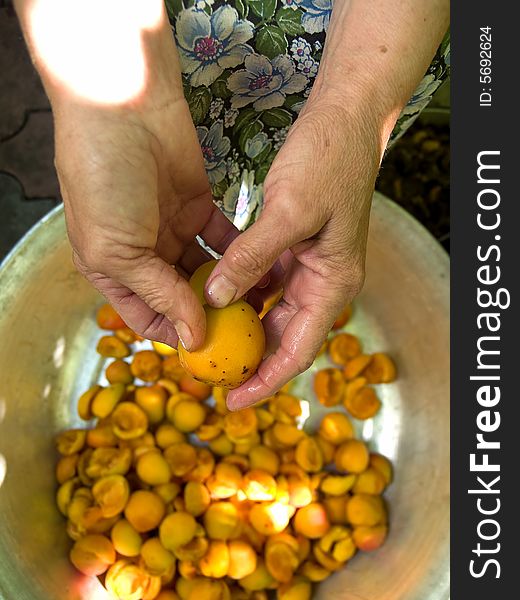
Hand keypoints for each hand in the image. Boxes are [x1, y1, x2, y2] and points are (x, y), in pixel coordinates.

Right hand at [53, 91, 237, 350]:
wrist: (124, 107)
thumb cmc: (103, 179)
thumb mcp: (118, 249)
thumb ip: (160, 293)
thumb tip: (192, 336)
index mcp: (115, 269)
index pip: (149, 318)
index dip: (177, 336)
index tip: (212, 351)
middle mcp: (144, 254)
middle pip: (183, 297)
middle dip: (211, 314)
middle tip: (245, 331)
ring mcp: (173, 229)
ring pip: (207, 270)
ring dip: (230, 287)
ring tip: (259, 305)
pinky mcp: (199, 205)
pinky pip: (224, 239)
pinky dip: (240, 254)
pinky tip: (262, 270)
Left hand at [205, 99, 381, 408]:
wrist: (345, 118)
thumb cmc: (328, 162)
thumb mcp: (289, 213)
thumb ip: (251, 258)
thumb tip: (213, 297)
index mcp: (333, 284)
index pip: (297, 349)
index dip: (266, 380)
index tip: (233, 401)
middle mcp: (323, 282)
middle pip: (283, 336)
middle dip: (249, 358)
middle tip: (209, 374)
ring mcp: (309, 265)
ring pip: (270, 310)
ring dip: (240, 325)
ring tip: (205, 340)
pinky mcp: (294, 247)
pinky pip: (264, 281)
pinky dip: (240, 291)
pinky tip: (211, 294)